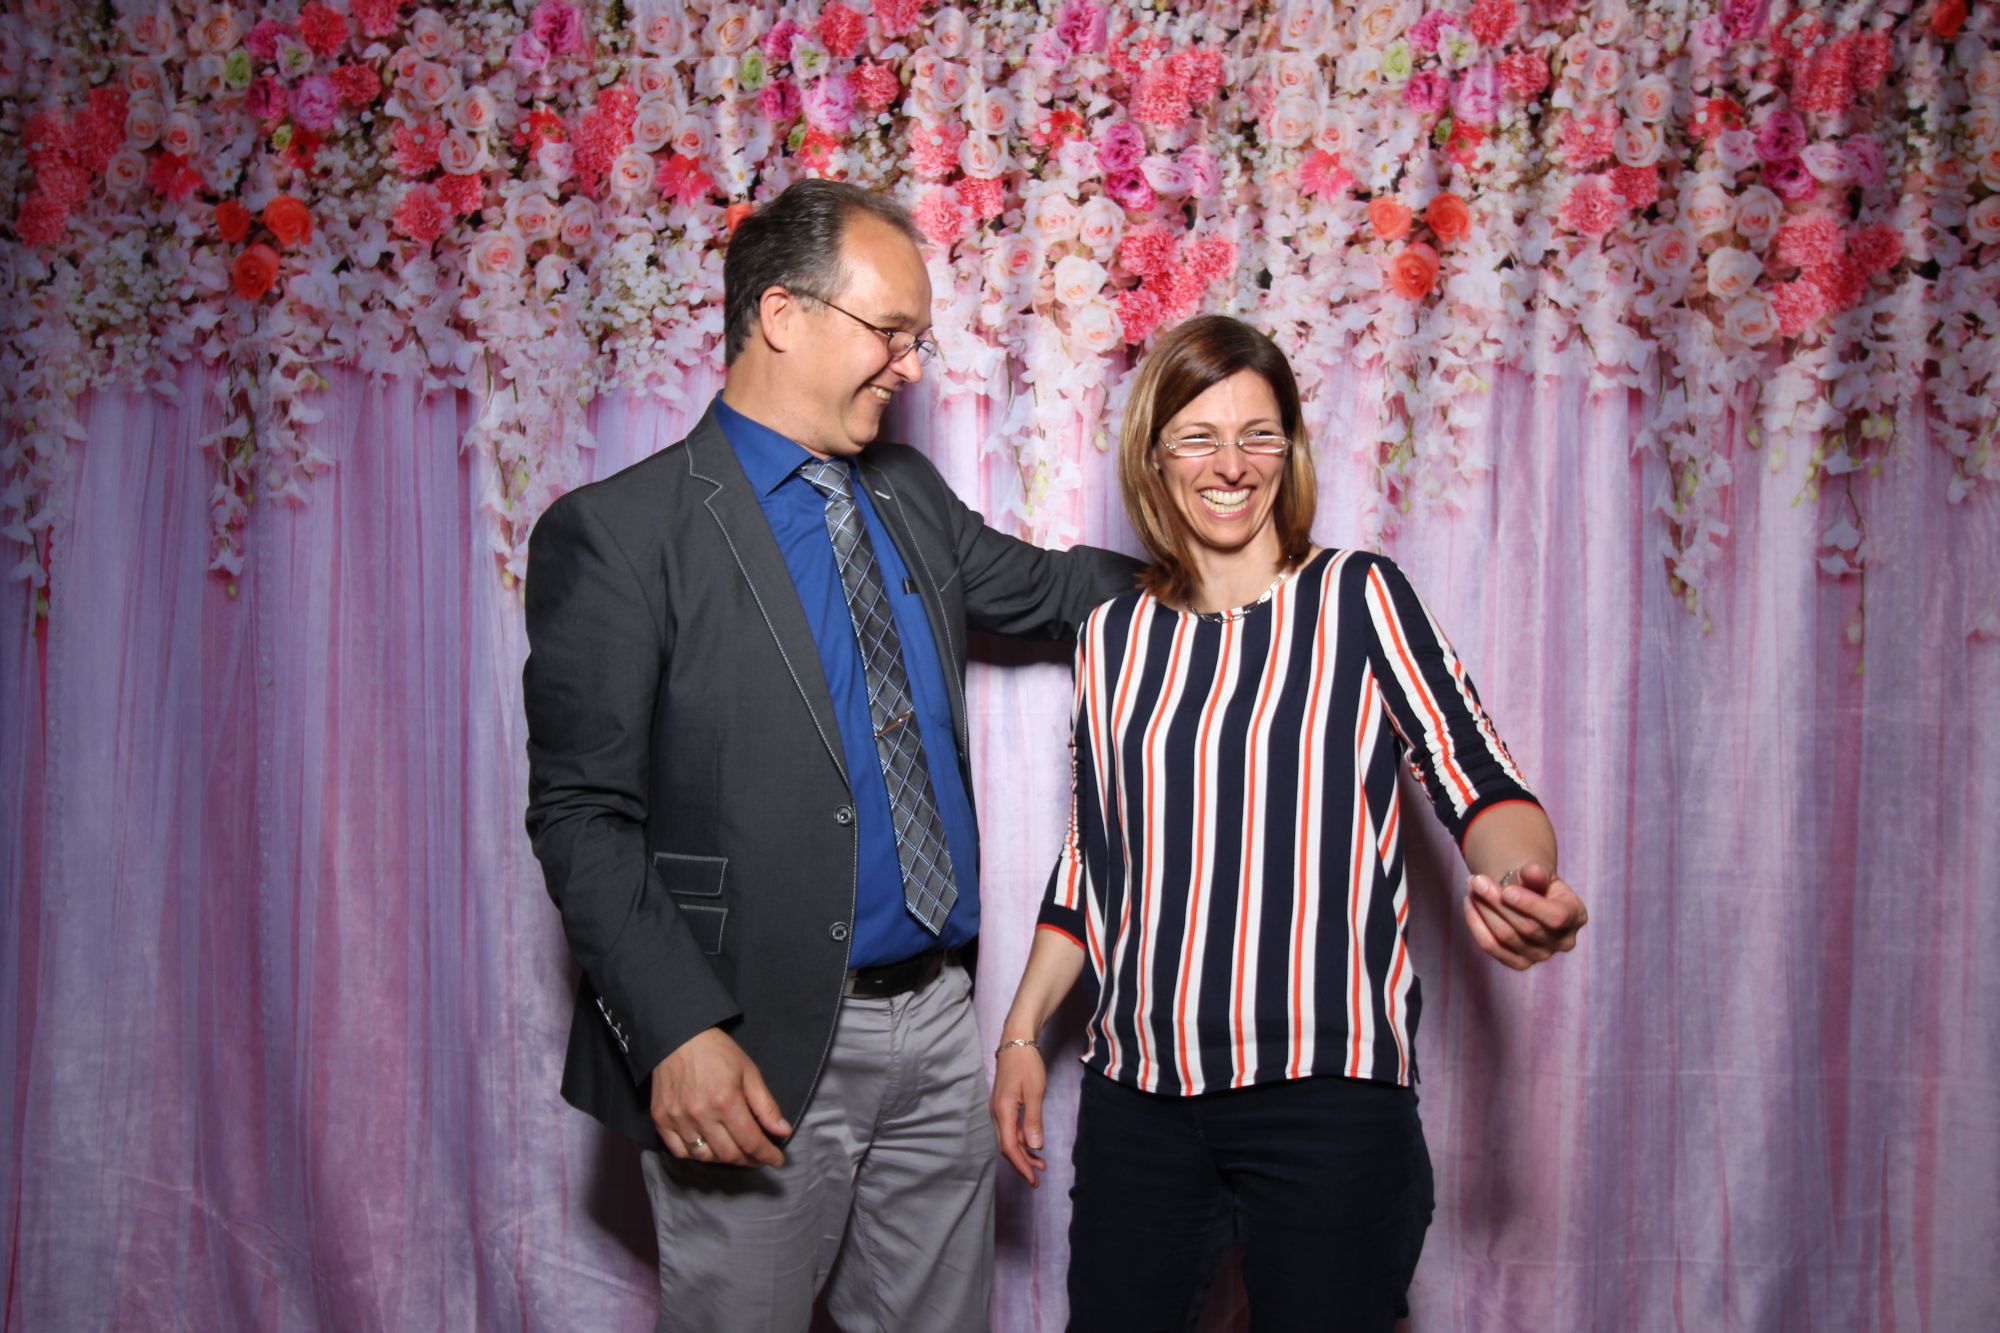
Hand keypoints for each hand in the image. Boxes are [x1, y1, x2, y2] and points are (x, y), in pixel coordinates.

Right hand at [651, 1029, 792, 1167]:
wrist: (678, 1036)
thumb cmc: (717, 1051)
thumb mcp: (749, 1072)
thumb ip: (766, 1106)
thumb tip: (782, 1131)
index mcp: (726, 1101)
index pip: (751, 1142)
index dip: (767, 1155)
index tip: (777, 1160)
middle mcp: (701, 1114)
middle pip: (729, 1155)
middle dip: (749, 1160)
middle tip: (758, 1156)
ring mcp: (678, 1119)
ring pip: (705, 1157)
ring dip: (724, 1159)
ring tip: (736, 1151)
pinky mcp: (661, 1120)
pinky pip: (680, 1152)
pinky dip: (696, 1155)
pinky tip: (708, 1147)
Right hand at [988, 1044, 1048, 1186]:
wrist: (1016, 1041)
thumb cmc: (1026, 1064)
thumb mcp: (1035, 1092)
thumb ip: (1034, 1121)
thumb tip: (1035, 1146)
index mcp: (1002, 1111)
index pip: (1010, 1147)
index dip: (1021, 1165)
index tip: (1033, 1179)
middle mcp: (997, 1113)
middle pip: (1007, 1146)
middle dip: (1022, 1163)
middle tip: (1038, 1177)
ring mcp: (999, 1108)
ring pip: (1008, 1138)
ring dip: (1023, 1152)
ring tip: (1040, 1163)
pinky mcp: (1003, 1104)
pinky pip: (1010, 1128)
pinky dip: (1022, 1139)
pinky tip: (1033, 1143)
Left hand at [1464, 862, 1587, 970]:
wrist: (1526, 898)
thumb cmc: (1536, 883)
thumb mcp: (1540, 874)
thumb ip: (1537, 873)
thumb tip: (1532, 871)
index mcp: (1575, 916)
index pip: (1555, 917)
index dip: (1529, 905)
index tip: (1506, 890)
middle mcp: (1563, 941)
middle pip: (1526, 926)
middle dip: (1497, 901)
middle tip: (1476, 880)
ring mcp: (1541, 956)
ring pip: (1505, 936)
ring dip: (1483, 909)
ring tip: (1472, 886)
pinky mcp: (1519, 963)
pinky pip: (1492, 947)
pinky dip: (1476, 925)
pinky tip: (1469, 904)